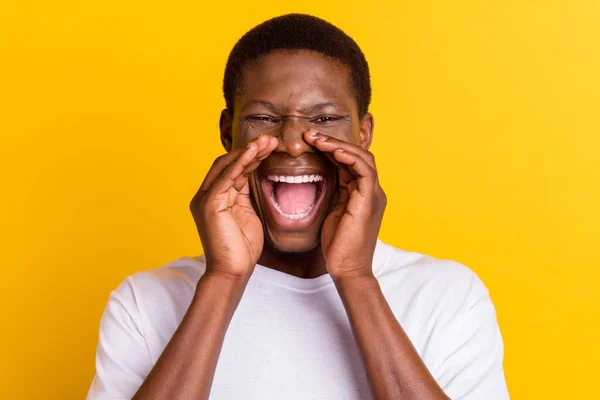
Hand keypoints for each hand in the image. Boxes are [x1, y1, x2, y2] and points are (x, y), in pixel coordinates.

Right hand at [190, 135, 277, 278]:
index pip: (232, 168)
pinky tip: (255, 152)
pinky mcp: (209, 204)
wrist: (233, 272)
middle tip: (271, 139)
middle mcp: (206, 194)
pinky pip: (226, 177)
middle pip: (228, 162)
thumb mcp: (248, 214)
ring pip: (227, 166)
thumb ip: (247, 194)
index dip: (251, 155)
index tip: (271, 146)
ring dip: (248, 152)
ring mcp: (205, 198)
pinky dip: (241, 162)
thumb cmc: (242, 247)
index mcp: (215, 196)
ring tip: (268, 141)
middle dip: (251, 149)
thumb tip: (257, 174)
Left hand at [304, 131, 386, 280]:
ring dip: (338, 145)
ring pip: (362, 157)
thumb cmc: (338, 246)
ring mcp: (373, 195)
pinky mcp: (369, 200)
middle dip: (334, 142)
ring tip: (316, 139)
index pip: (350, 162)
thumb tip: (320, 176)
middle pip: (357, 155)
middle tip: (310, 135)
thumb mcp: (333, 212)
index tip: (310, 142)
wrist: (347, 269)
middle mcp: (372, 191)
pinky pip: (364, 169)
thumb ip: (333, 193)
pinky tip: (331, 151)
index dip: (332, 149)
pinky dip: (349, 157)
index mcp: (363, 194)